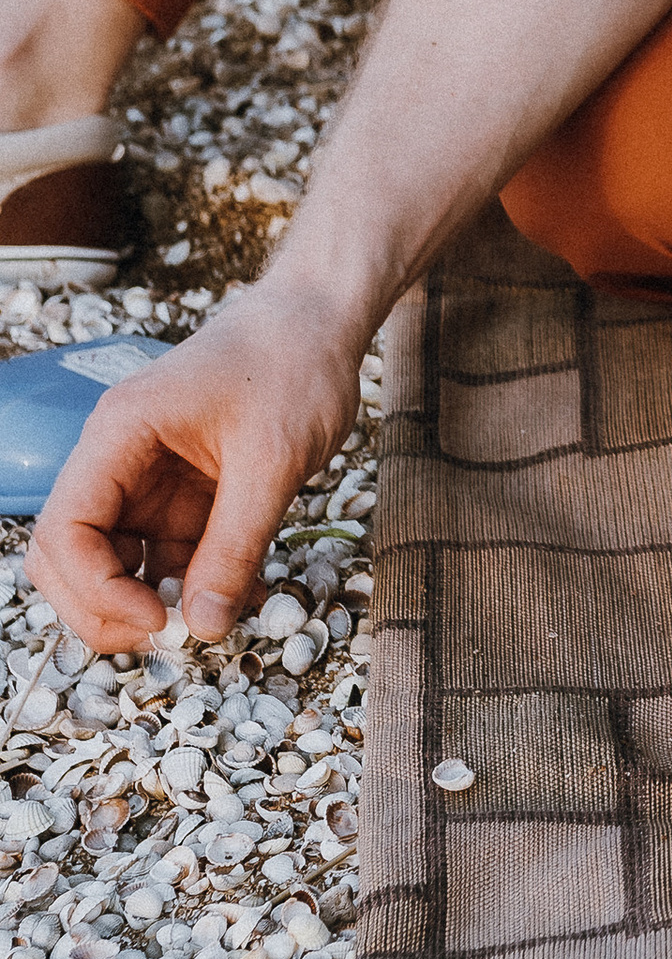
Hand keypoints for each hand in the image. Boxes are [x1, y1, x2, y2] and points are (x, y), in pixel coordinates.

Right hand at [29, 278, 364, 653]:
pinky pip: (165, 557)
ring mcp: (146, 480)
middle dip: (106, 608)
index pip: (64, 529)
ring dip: (151, 603)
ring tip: (214, 619)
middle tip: (169, 638)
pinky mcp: (179, 495)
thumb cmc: (294, 362)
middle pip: (70, 557)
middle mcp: (119, 459)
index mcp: (120, 433)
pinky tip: (240, 597)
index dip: (95, 589)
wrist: (320, 320)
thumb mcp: (273, 460)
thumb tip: (204, 625)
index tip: (155, 620)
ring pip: (114, 565)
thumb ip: (236, 546)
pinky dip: (192, 586)